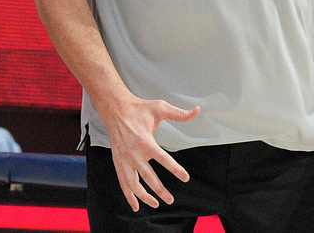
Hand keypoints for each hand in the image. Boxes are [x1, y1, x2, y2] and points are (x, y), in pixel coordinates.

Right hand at [101, 95, 200, 211]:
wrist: (115, 108)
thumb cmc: (139, 108)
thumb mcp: (160, 107)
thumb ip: (179, 113)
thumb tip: (197, 111)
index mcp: (145, 140)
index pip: (162, 158)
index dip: (175, 169)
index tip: (185, 177)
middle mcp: (133, 152)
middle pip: (148, 176)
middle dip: (160, 190)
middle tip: (171, 200)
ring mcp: (124, 158)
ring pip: (133, 183)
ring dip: (143, 196)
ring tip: (156, 204)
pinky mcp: (117, 161)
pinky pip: (122, 182)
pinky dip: (128, 195)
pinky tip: (135, 206)